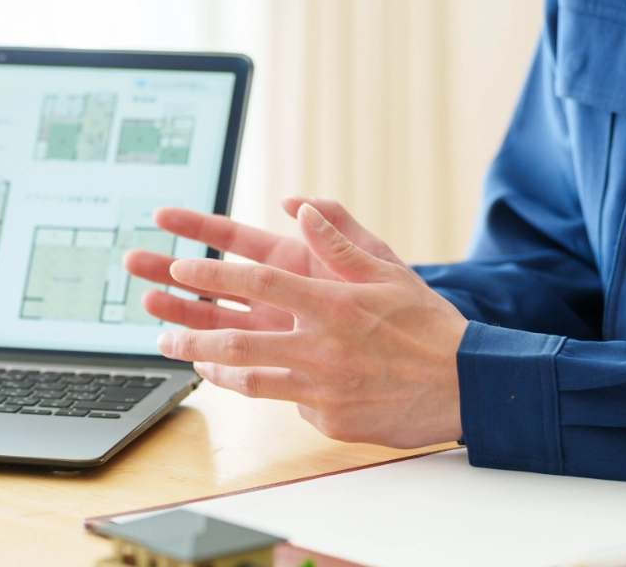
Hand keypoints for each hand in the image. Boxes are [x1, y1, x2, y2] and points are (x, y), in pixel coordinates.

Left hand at [155, 204, 468, 448]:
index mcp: (332, 303)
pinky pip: (287, 402)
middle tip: (158, 331)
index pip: (257, 282)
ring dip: (211, 367)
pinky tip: (258, 379)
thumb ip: (339, 239)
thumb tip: (299, 205)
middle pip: (236, 340)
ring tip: (187, 358)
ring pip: (249, 379)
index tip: (178, 267)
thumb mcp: (388, 270)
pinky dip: (271, 389)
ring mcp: (322, 388)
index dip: (211, 273)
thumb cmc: (428, 325)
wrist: (467, 386)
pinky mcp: (328, 419)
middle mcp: (321, 346)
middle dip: (189, 333)